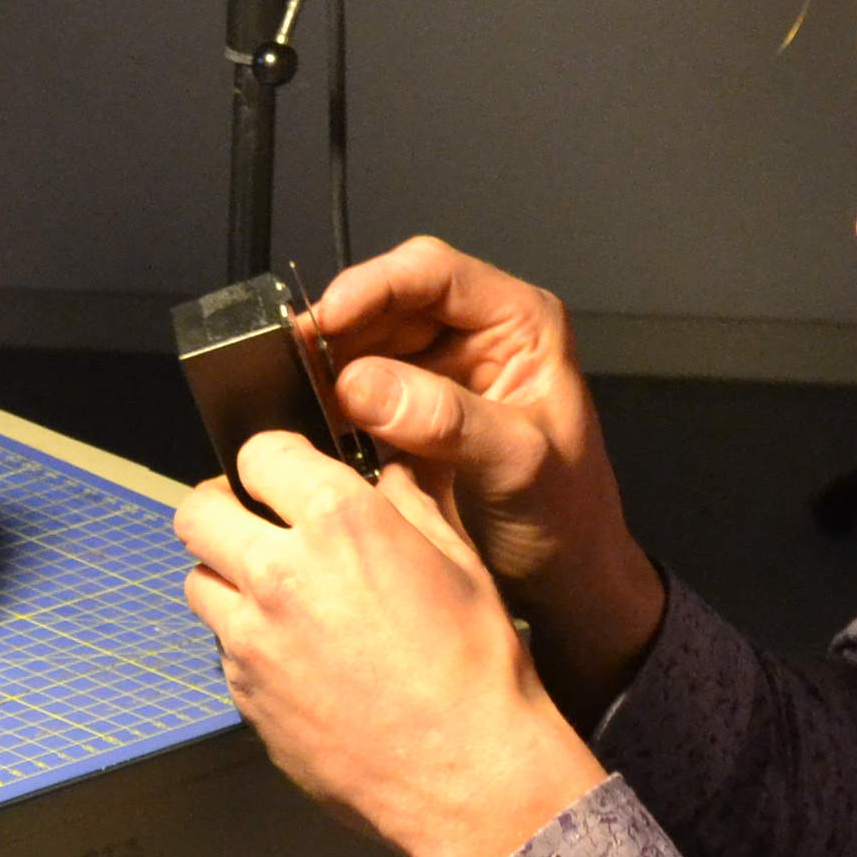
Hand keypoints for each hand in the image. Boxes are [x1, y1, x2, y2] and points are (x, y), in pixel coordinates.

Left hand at [176, 433, 608, 856]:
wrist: (468, 774)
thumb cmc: (477, 668)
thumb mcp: (460, 562)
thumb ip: (411, 503)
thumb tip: (389, 473)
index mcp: (339, 523)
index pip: (260, 453)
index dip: (276, 460)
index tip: (289, 475)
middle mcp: (279, 573)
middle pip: (197, 512)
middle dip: (223, 507)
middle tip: (256, 522)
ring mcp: (251, 640)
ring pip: (198, 582)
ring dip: (227, 576)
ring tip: (274, 593)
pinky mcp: (244, 695)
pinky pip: (222, 648)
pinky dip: (246, 640)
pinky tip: (297, 656)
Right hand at [301, 235, 667, 715]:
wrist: (566, 584)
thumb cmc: (567, 519)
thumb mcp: (516, 464)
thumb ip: (445, 420)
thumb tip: (356, 382)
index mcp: (520, 324)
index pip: (433, 273)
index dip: (373, 286)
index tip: (323, 321)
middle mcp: (479, 336)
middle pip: (390, 302)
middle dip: (340, 327)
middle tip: (289, 361)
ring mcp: (444, 375)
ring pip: (367, 342)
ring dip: (329, 363)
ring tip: (291, 391)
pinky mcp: (415, 415)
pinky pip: (361, 388)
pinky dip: (332, 400)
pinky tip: (309, 420)